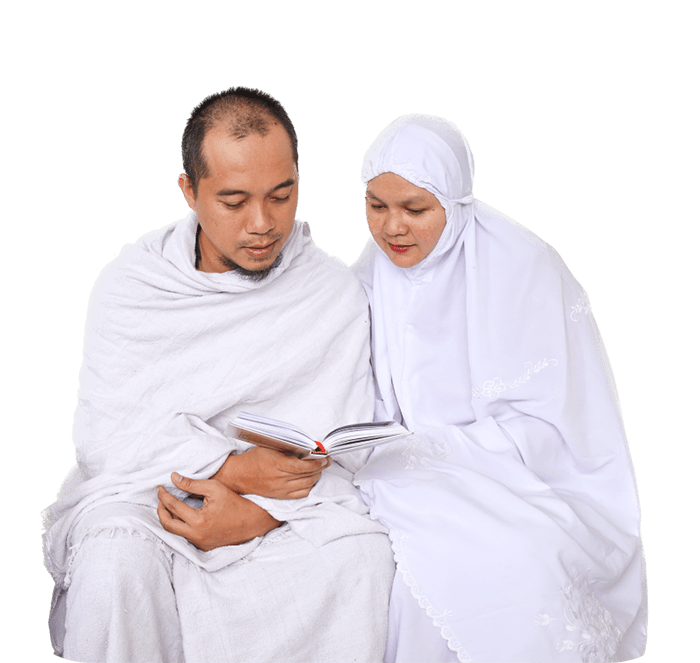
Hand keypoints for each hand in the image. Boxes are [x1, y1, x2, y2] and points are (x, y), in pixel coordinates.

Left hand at [157, 473, 281, 550]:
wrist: (252, 520)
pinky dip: (180, 525)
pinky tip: (182, 515)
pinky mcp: (203, 546)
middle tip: (160, 498)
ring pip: (175, 532)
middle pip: (167, 524)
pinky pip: (185, 536)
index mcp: (198, 521)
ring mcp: (199, 543)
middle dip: (160, 510)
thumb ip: (192, 484)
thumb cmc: (235, 502)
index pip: (173, 506)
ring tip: (169, 505)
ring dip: (169, 518)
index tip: (160, 487)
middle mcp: (196, 535)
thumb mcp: (215, 488)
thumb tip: (174, 478)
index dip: (164, 495)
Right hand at [211, 447, 330, 498]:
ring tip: (320, 469)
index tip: (325, 457)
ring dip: (317, 476)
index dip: (316, 463)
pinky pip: (300, 494)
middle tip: (327, 460)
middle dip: (320, 468)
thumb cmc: (254, 458)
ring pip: (306, 485)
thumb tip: (307, 447)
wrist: (238, 475)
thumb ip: (286, 447)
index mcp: (276, 464)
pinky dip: (309, 487)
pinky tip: (311, 479)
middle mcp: (278, 479)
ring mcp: (280, 490)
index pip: (302, 466)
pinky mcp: (280, 496)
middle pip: (307, 476)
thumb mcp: (269, 447)